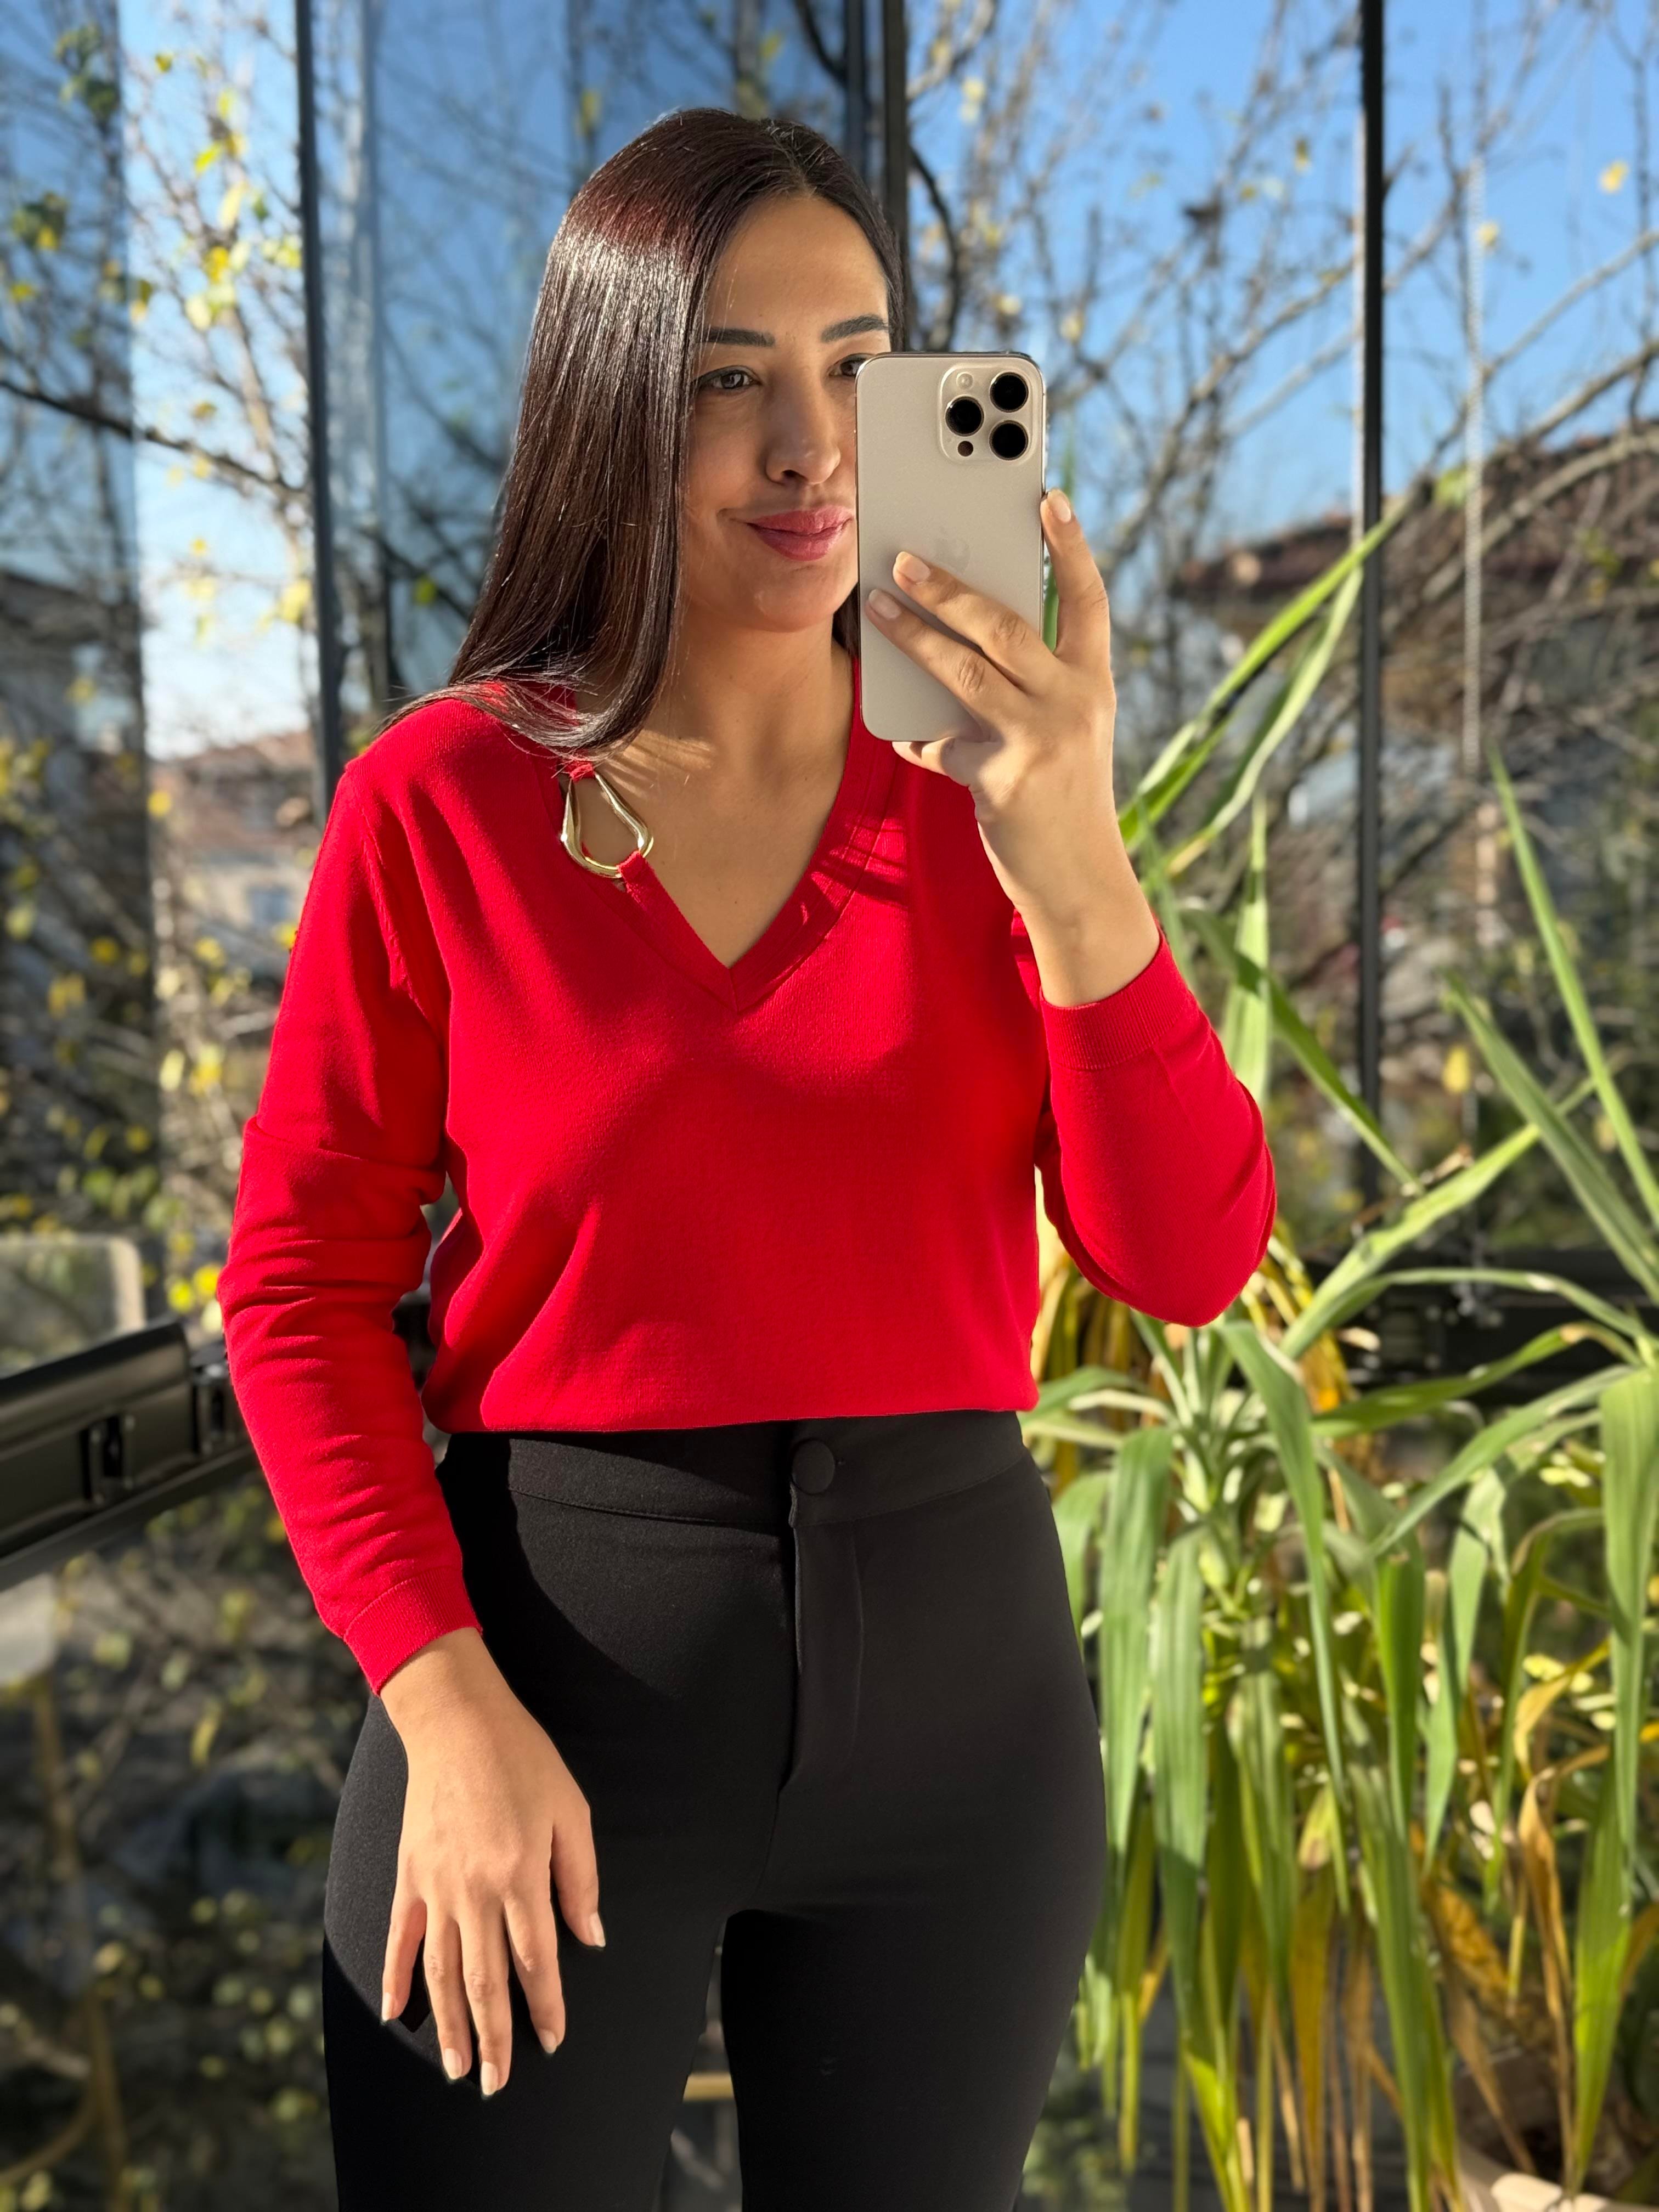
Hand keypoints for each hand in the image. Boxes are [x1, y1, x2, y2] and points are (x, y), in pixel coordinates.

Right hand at [378, 1628, 604, 2095]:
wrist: (456, 1719)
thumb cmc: (522, 1759)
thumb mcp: (570, 1810)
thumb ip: (579, 1878)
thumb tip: (590, 1939)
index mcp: (519, 1875)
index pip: (536, 1960)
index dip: (546, 2006)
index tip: (553, 2041)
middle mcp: (474, 1891)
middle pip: (485, 1981)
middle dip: (496, 2038)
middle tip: (499, 2086)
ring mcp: (435, 1886)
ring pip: (442, 1973)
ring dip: (450, 2025)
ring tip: (459, 2069)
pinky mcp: (409, 1875)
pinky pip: (400, 1939)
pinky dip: (397, 1979)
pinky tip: (397, 2015)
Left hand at [862, 487, 1122, 926]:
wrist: (1080, 881)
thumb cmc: (1063, 798)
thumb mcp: (1062, 733)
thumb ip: (1026, 690)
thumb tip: (954, 644)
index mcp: (1094, 683)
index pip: (1087, 600)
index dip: (1070, 548)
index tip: (1049, 497)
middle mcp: (1075, 703)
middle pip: (1006, 625)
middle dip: (949, 587)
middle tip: (902, 558)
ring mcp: (1041, 740)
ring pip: (964, 671)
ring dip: (914, 635)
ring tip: (876, 607)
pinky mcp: (1004, 779)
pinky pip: (942, 747)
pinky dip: (920, 743)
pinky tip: (903, 740)